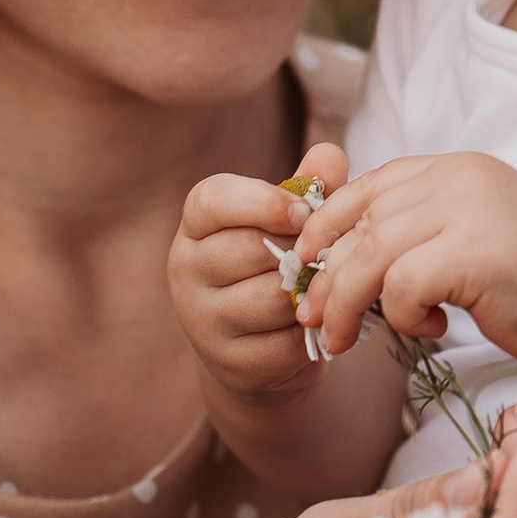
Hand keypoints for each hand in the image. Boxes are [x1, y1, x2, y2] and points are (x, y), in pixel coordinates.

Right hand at [170, 142, 346, 400]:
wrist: (262, 345)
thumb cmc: (277, 263)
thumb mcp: (289, 222)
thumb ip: (309, 187)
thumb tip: (330, 155)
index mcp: (197, 225)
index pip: (212, 201)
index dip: (262, 202)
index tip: (303, 211)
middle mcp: (186, 269)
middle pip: (248, 250)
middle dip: (298, 251)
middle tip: (326, 254)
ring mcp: (201, 320)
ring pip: (269, 298)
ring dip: (307, 292)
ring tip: (324, 286)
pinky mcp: (228, 362)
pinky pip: (283, 341)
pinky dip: (312, 331)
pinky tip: (319, 321)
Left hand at [294, 152, 516, 362]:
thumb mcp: (472, 233)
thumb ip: (422, 228)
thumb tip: (344, 256)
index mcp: (455, 167)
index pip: (368, 186)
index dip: (327, 225)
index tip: (306, 264)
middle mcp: (458, 176)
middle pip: (362, 222)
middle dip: (327, 276)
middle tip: (313, 320)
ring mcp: (468, 209)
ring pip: (372, 255)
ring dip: (349, 304)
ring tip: (344, 341)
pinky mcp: (475, 251)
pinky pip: (402, 284)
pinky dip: (403, 316)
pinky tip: (433, 329)